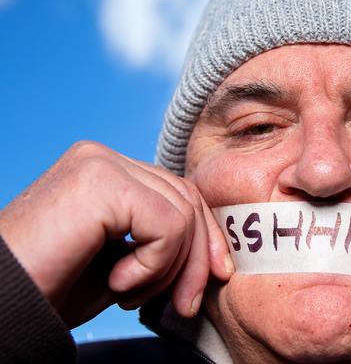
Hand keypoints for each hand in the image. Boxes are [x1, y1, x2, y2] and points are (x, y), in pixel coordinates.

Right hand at [0, 141, 232, 327]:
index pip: (179, 193)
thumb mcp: (124, 261)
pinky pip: (167, 225)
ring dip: (168, 270)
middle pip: (187, 199)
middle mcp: (104, 158)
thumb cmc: (54, 286)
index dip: (205, 236)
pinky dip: (153, 266)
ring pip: (182, 215)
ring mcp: (101, 164)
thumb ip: (164, 244)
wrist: (2, 304)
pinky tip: (118, 282)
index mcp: (107, 170)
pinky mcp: (101, 183)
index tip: (215, 276)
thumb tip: (218, 258)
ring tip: (129, 293)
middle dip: (197, 258)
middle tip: (186, 304)